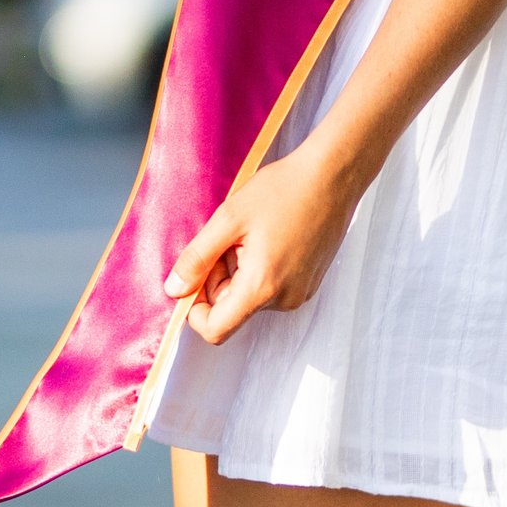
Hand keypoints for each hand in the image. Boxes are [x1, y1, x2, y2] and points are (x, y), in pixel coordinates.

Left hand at [163, 140, 358, 344]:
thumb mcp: (228, 219)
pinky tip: (268, 237)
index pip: (216, 330)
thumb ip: (197, 258)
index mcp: (261, 287)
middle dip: (218, 280)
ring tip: (250, 234)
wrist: (333, 175)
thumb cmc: (284, 190)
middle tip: (226, 240)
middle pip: (232, 311)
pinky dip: (259, 269)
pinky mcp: (309, 283)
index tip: (192, 278)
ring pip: (250, 298)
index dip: (194, 310)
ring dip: (238, 272)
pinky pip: (271, 289)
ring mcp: (300, 293)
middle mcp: (284, 299)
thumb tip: (174, 290)